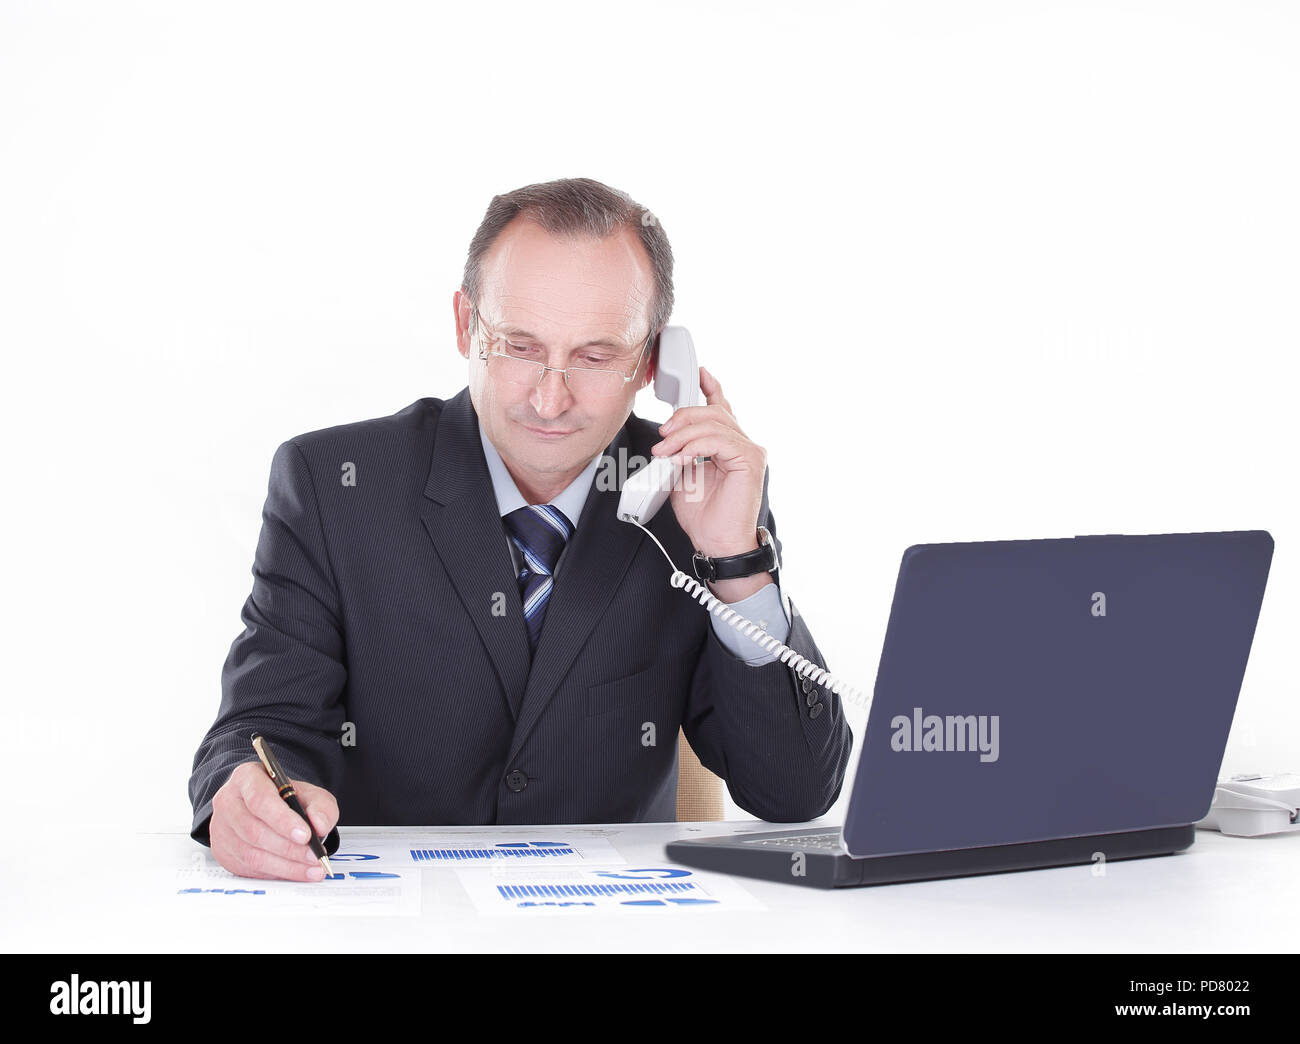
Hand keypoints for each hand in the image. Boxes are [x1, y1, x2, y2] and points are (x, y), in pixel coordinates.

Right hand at [209, 761, 339, 880]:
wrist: (267, 808)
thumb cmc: (286, 798)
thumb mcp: (310, 794)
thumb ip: (321, 806)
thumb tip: (320, 825)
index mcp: (247, 778)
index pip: (260, 800)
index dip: (282, 820)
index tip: (305, 835)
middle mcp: (228, 801)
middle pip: (255, 830)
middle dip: (289, 848)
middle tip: (314, 856)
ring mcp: (222, 829)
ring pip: (251, 853)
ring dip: (285, 864)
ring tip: (311, 867)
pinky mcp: (223, 852)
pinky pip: (249, 868)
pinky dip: (276, 872)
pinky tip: (296, 871)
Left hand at [650, 365, 767, 595]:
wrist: (718, 543)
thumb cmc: (705, 517)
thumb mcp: (683, 475)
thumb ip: (681, 452)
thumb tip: (666, 437)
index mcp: (728, 445)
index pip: (722, 408)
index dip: (711, 387)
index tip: (698, 373)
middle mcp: (743, 444)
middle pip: (711, 412)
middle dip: (680, 420)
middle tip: (661, 439)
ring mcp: (750, 450)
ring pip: (712, 423)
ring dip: (682, 436)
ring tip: (666, 453)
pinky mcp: (750, 459)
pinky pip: (718, 439)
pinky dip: (695, 446)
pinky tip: (682, 458)